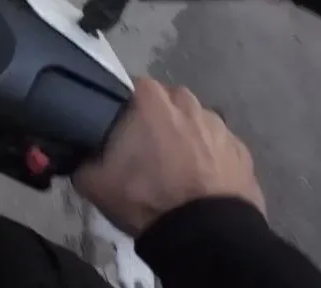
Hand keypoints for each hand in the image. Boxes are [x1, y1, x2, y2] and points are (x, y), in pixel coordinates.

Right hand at [72, 78, 264, 236]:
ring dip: (185, 136)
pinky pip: (218, 145)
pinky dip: (209, 156)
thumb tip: (79, 152)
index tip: (117, 128)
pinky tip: (200, 181)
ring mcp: (219, 124)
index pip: (130, 86)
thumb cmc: (147, 198)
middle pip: (166, 101)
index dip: (122, 107)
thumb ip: (81, 157)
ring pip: (195, 121)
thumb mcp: (94, 182)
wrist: (205, 234)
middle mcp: (187, 102)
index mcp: (151, 100)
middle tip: (145, 149)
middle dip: (156, 118)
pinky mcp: (242, 149)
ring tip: (176, 168)